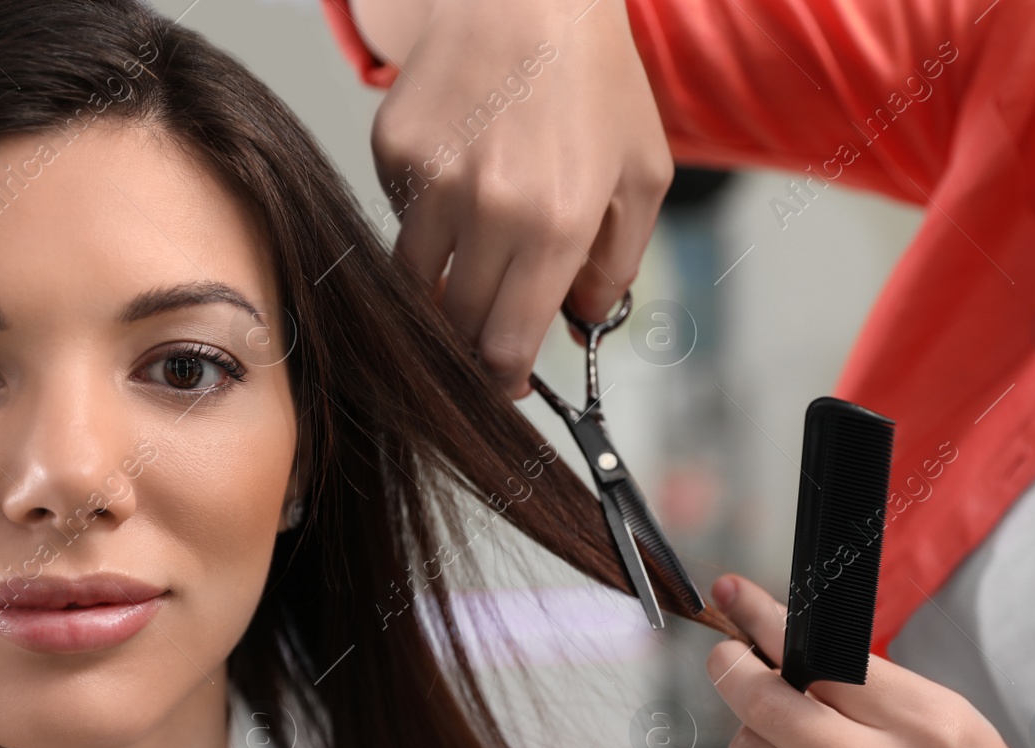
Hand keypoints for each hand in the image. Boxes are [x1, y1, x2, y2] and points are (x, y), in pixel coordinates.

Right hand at [352, 0, 672, 396]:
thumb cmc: (593, 79)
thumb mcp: (641, 175)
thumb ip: (616, 264)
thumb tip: (581, 324)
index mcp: (555, 225)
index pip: (504, 346)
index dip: (501, 380)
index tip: (505, 382)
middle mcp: (488, 209)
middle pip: (454, 326)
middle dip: (472, 342)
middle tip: (490, 330)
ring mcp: (431, 178)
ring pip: (414, 281)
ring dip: (442, 287)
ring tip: (476, 256)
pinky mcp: (393, 149)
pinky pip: (399, 218)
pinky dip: (426, 220)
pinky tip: (460, 179)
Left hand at [705, 573, 1034, 747]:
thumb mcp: (949, 718)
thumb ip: (869, 686)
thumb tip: (785, 646)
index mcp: (923, 725)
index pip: (820, 658)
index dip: (764, 621)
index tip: (734, 596)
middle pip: (764, 706)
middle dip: (732, 669)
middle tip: (729, 657)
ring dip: (753, 733)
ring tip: (784, 735)